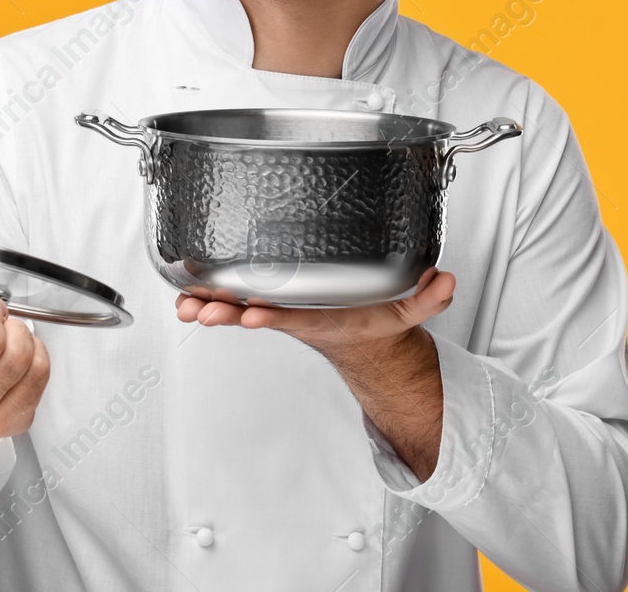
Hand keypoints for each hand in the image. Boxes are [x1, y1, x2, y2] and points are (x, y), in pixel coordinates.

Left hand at [174, 266, 456, 355]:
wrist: (362, 345)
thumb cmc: (375, 325)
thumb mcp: (406, 315)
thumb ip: (428, 299)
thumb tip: (445, 282)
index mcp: (325, 320)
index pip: (296, 318)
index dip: (273, 316)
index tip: (251, 314)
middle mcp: (296, 317)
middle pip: (256, 314)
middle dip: (225, 312)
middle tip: (199, 309)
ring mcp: (278, 312)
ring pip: (237, 309)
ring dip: (208, 307)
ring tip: (182, 304)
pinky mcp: (268, 304)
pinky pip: (233, 302)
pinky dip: (209, 298)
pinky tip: (184, 293)